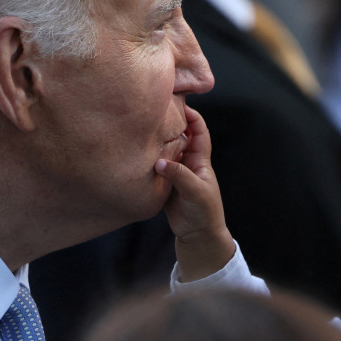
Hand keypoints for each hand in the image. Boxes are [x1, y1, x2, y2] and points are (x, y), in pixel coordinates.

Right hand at [155, 105, 233, 281]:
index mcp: (200, 160)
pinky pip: (155, 167)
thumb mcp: (196, 192)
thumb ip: (180, 176)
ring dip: (156, 142)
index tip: (178, 105)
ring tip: (140, 129)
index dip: (192, 116)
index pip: (199, 131)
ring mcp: (176, 172)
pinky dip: (147, 160)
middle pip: (179, 136)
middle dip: (170, 123)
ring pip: (165, 150)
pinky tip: (135, 153)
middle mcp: (188, 162)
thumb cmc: (204, 212)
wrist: (198, 235)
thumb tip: (159, 162)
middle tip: (153, 111)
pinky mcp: (164, 183)